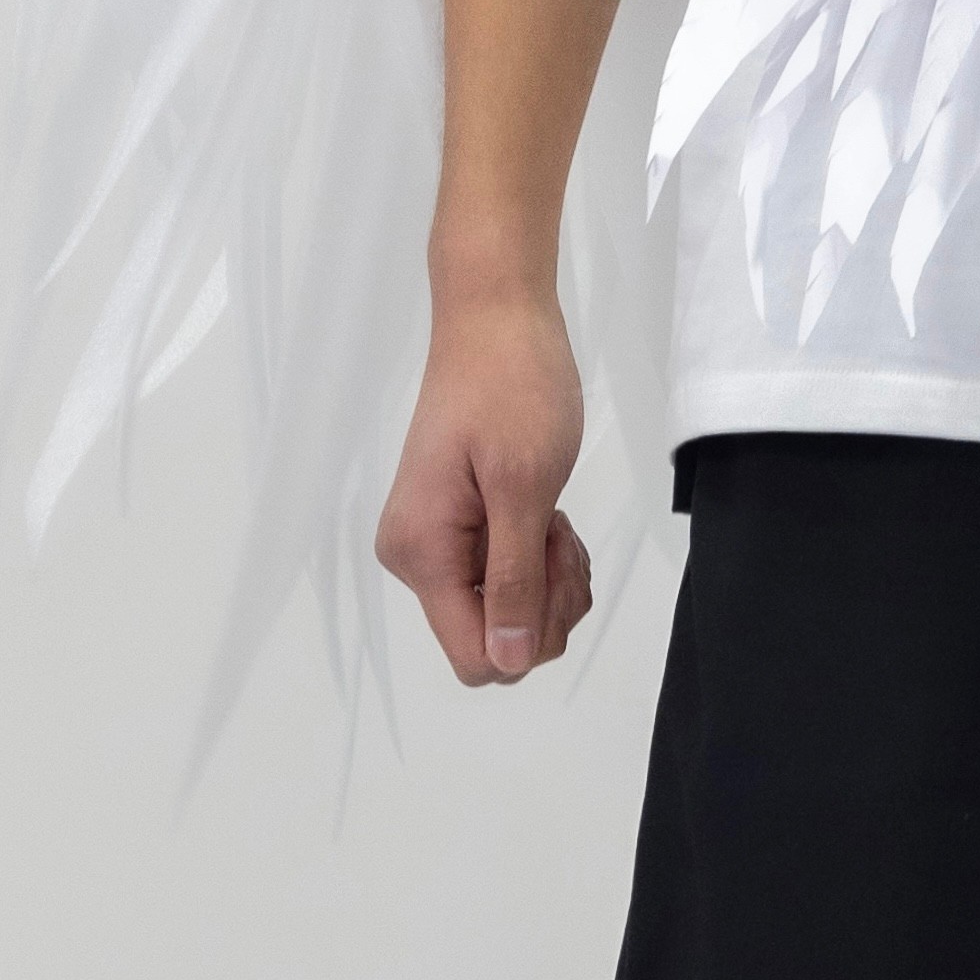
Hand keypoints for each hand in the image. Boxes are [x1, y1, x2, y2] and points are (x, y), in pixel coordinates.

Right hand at [374, 283, 592, 686]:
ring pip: (508, 612)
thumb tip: (506, 664)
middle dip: (544, 601)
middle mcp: (419, 559)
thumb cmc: (513, 386)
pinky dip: (542, 558)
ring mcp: (439, 544)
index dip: (526, 633)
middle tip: (560, 531)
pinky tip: (551, 513)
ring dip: (549, 577)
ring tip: (556, 514)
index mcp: (422, 553)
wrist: (497, 316)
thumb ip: (512, 579)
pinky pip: (508, 577)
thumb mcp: (524, 485)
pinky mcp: (462, 526)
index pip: (474, 656)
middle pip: (494, 639)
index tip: (549, 564)